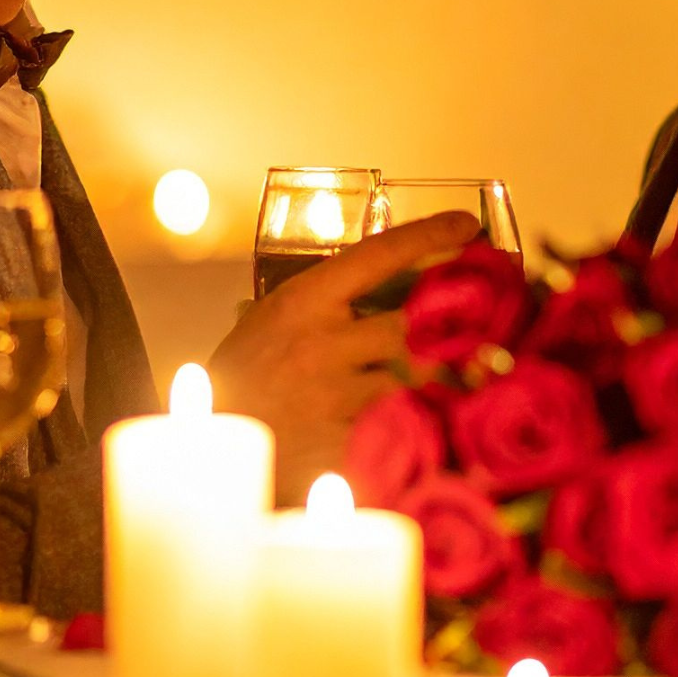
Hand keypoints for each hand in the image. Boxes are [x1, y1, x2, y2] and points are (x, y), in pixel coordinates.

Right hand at [210, 211, 479, 502]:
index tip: (469, 225)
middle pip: (414, 323)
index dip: (430, 235)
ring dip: (425, 381)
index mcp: (303, 302)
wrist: (204, 450)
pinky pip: (397, 427)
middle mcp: (323, 343)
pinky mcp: (345, 445)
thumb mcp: (270, 321)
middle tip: (473, 326)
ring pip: (413, 378)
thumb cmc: (240, 379)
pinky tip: (408, 431)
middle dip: (444, 328)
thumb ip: (323, 304)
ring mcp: (335, 397)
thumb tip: (386, 282)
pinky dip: (406, 426)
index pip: (379, 254)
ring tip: (441, 384)